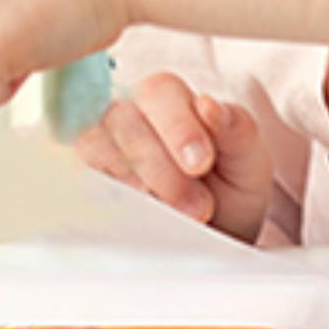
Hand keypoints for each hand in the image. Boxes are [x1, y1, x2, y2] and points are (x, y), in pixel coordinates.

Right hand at [74, 72, 269, 242]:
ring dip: (133, 181)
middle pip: (122, 117)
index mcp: (169, 98)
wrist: (214, 237)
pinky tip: (136, 217)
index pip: (160, 91)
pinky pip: (79, 179)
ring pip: (95, 145)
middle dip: (160, 164)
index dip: (178, 126)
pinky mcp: (85, 179)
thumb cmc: (229, 189)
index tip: (200, 164)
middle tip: (197, 206)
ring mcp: (100, 145)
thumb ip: (237, 129)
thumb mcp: (248, 162)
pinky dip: (106, 197)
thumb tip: (207, 104)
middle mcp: (127, 113)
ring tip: (171, 215)